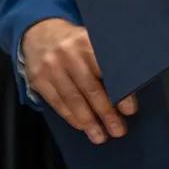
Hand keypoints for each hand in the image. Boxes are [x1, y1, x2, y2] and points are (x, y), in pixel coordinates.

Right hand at [20, 18, 136, 144]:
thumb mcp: (90, 42)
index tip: (130, 110)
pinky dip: (71, 117)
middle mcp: (68, 52)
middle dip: (106, 113)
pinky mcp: (38, 78)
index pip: (107, 70)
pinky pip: (57, 102)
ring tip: (100, 136)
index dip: (120, 92)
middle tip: (118, 129)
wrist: (38, 32)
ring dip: (89, 122)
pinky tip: (82, 125)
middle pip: (90, 88)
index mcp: (86, 41)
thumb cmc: (73, 43)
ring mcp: (51, 66)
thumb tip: (126, 92)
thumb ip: (106, 61)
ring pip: (73, 99)